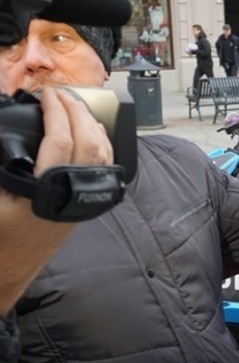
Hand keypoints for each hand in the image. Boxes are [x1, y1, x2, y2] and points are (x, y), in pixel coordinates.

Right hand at [0, 88, 113, 314]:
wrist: (12, 267)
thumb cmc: (0, 236)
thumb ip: (3, 162)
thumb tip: (6, 139)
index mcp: (46, 190)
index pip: (59, 140)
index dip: (55, 112)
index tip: (46, 95)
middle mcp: (72, 192)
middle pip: (88, 142)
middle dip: (77, 112)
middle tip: (62, 95)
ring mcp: (84, 198)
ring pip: (102, 153)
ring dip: (92, 125)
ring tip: (76, 107)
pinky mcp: (88, 202)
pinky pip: (104, 167)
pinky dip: (102, 144)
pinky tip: (93, 132)